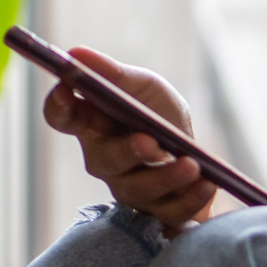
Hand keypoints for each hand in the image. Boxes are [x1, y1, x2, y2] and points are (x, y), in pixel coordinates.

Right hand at [42, 47, 217, 234]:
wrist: (199, 156)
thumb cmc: (160, 116)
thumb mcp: (144, 87)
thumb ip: (114, 75)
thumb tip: (75, 53)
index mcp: (93, 123)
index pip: (63, 116)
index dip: (59, 105)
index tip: (66, 88)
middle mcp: (104, 159)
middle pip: (104, 159)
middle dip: (126, 150)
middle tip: (149, 141)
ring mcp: (129, 189)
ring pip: (137, 189)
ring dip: (165, 177)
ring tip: (192, 164)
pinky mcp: (157, 212)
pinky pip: (169, 213)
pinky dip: (190, 198)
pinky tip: (208, 183)